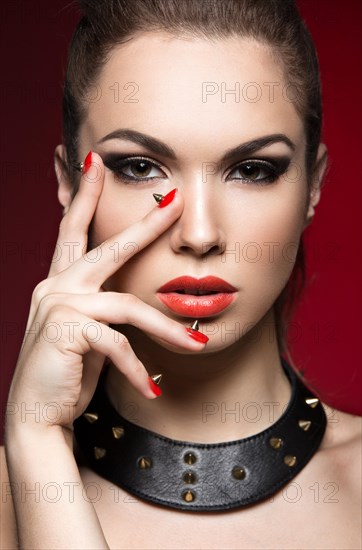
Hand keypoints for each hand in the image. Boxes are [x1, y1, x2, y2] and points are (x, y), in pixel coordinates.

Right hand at [7, 152, 204, 431]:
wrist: (37, 416)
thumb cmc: (67, 375)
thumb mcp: (91, 337)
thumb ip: (106, 313)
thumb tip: (133, 305)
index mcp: (61, 283)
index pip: (74, 232)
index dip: (85, 197)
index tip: (96, 164)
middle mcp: (55, 286)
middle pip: (107, 246)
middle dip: (144, 224)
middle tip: (175, 200)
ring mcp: (58, 305)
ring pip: (128, 306)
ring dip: (166, 329)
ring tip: (197, 345)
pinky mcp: (65, 330)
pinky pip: (117, 343)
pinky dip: (137, 367)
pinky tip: (151, 389)